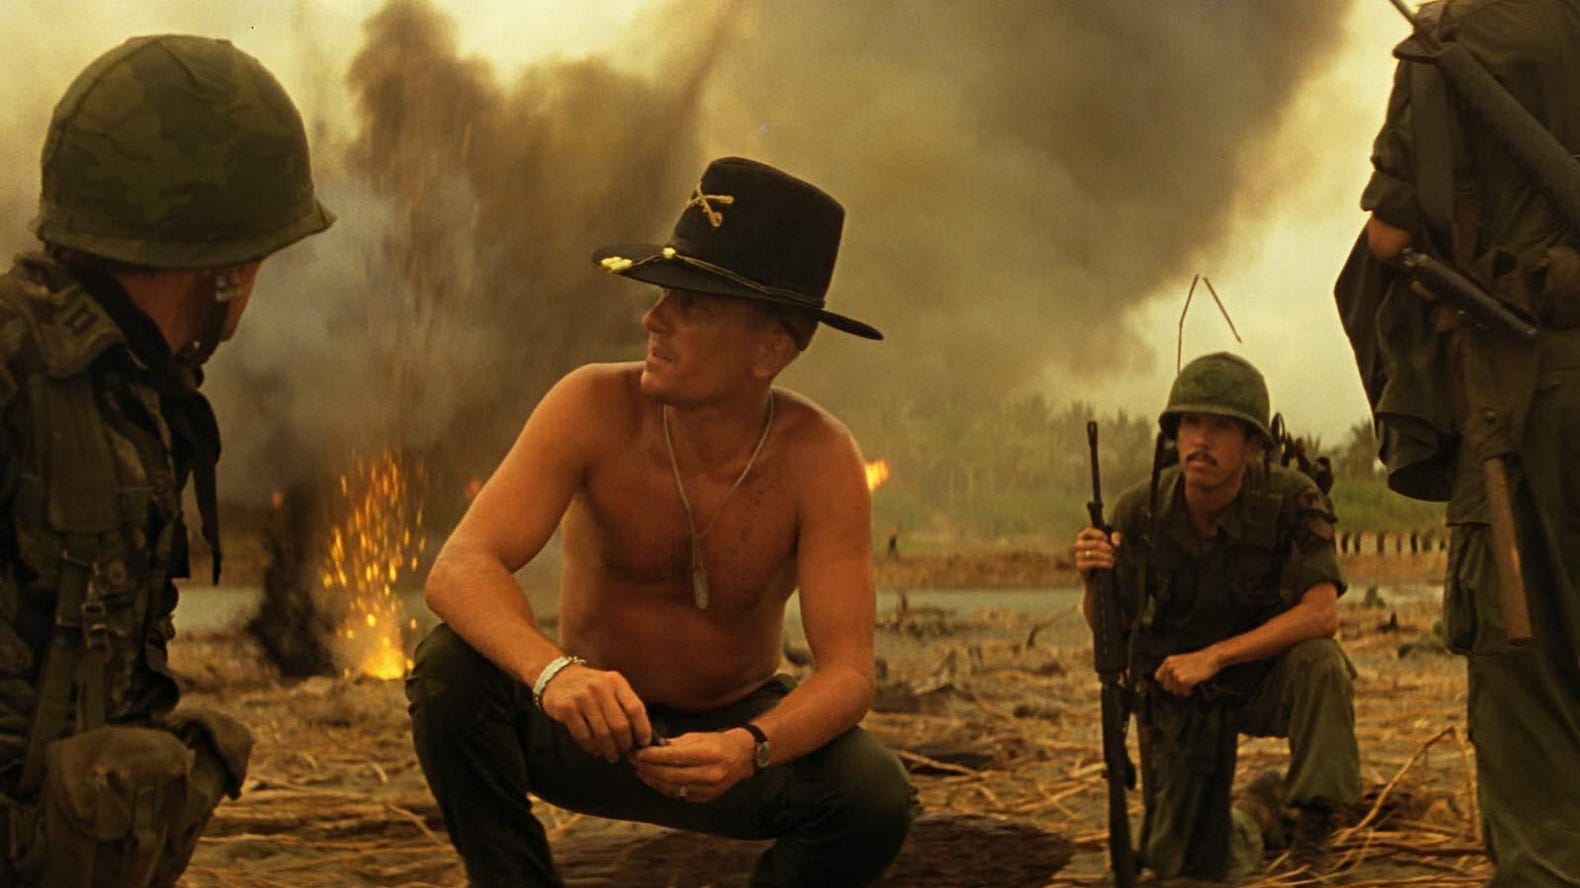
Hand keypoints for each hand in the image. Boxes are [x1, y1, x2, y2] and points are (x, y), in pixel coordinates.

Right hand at [538, 664, 652, 761]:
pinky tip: (595, 749)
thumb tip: (642, 734)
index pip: (635, 708)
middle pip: (620, 725)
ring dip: (609, 749)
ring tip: (611, 755)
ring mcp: (582, 697)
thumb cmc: (590, 687)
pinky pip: (584, 735)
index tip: (644, 743)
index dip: (642, 729)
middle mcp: (600, 687)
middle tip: (624, 753)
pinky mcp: (567, 708)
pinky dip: (591, 747)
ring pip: (602, 733)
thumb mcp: (610, 686)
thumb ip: (624, 704)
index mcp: (616, 681)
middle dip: (624, 744)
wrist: (557, 677)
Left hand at [629, 728, 755, 803]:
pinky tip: (653, 779)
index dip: (652, 756)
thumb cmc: (717, 742)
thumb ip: (674, 744)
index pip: (674, 756)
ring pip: (672, 787)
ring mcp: (708, 789)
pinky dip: (663, 787)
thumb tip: (649, 748)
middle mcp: (710, 773)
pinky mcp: (704, 798)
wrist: (742, 758)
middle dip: (649, 768)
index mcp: (709, 754)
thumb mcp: (697, 736)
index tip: (637, 752)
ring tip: (640, 770)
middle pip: (670, 774)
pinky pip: (678, 795)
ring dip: (652, 780)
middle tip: (634, 761)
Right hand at [1074, 527, 1121, 575]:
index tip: (1107, 539)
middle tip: (1112, 551)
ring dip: (1104, 556)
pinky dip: (1102, 563)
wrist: (1099, 574)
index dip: (1098, 534)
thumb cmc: (1105, 554)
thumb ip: (1116, 537)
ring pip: (1092, 554)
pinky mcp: (1080, 565)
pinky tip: (1109, 564)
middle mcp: (1079, 544)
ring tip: (1112, 559)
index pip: (1088, 531)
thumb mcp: (1112, 542)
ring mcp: (1078, 555)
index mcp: (1085, 536)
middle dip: (1104, 547)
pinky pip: (1091, 563)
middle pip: (1092, 543)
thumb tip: (1116, 543)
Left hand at [1154, 648, 1222, 696]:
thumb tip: (1167, 685)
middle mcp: (1169, 667)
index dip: (1167, 683)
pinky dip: (1189, 691)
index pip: (1158, 678)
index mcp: (1168, 661)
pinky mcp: (1182, 680)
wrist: (1211, 658)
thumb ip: (1172, 670)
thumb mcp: (1181, 661)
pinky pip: (1183, 692)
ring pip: (1174, 691)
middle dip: (1176, 688)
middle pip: (1166, 687)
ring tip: (1191, 684)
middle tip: (1186, 685)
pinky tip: (1194, 685)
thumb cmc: (1199, 661)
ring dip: (1183, 690)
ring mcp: (1175, 673)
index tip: (1175, 684)